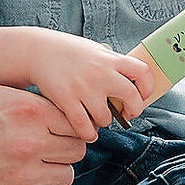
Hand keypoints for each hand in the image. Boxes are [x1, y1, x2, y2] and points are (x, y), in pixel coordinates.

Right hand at [0, 85, 90, 184]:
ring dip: (53, 175)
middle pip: (76, 152)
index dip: (67, 129)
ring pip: (66, 178)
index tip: (57, 134)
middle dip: (63, 151)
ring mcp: (21, 177)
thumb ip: (33, 104)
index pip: (75, 124)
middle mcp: (29, 144)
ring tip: (33, 169)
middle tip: (45, 152)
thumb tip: (64, 114)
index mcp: (28, 112)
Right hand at [28, 33, 152, 140]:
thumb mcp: (95, 51)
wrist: (38, 50)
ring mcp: (84, 87)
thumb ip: (113, 64)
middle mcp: (101, 73)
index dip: (147, 87)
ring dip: (105, 122)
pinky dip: (88, 133)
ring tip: (99, 118)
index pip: (143, 72)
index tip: (141, 94)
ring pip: (106, 118)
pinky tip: (87, 132)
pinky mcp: (67, 100)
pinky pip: (84, 126)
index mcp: (110, 59)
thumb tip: (132, 81)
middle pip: (132, 98)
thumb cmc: (69, 52)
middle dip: (133, 110)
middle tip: (126, 114)